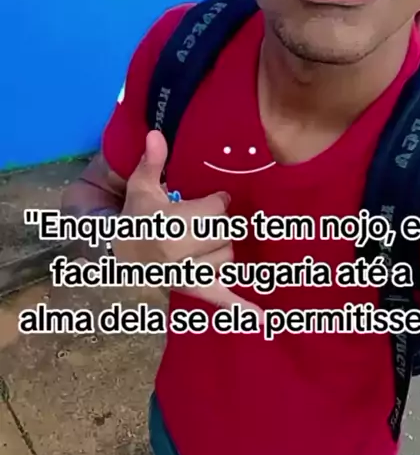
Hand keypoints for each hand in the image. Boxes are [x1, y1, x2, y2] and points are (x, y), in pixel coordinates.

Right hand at [114, 131, 262, 318]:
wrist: (120, 254)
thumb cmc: (136, 215)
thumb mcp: (141, 186)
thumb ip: (152, 162)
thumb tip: (156, 134)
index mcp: (169, 228)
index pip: (215, 211)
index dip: (216, 203)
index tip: (211, 201)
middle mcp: (180, 256)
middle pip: (226, 234)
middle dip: (218, 225)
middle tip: (202, 223)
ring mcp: (189, 276)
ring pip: (229, 258)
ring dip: (221, 248)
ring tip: (200, 243)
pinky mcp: (196, 291)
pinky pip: (221, 300)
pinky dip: (241, 310)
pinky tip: (264, 320)